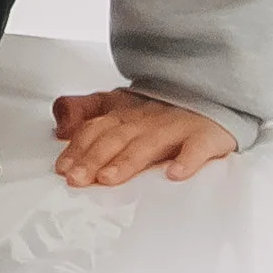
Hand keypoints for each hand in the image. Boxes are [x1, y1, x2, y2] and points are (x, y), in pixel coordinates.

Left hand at [54, 90, 237, 188]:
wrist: (213, 94)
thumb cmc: (162, 110)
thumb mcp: (120, 104)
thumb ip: (86, 111)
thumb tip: (59, 127)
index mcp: (126, 113)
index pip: (96, 129)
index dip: (78, 148)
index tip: (63, 168)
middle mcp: (147, 119)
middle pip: (116, 138)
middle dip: (94, 158)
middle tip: (78, 179)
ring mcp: (176, 126)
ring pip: (149, 144)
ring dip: (128, 161)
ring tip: (110, 178)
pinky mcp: (206, 136)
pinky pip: (197, 148)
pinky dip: (187, 160)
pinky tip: (175, 174)